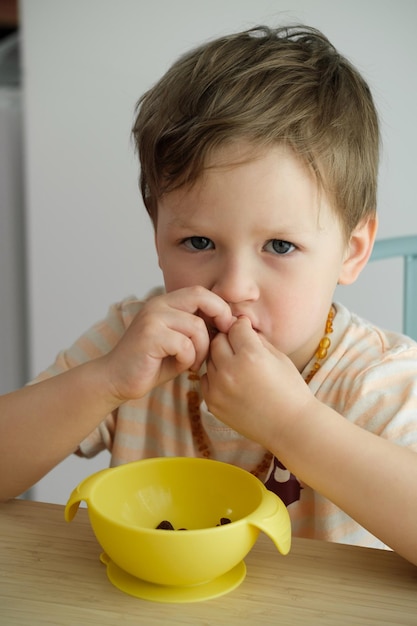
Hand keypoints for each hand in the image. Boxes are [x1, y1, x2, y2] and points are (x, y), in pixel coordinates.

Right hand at [103, 286, 235, 402]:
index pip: (200, 292)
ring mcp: (152, 318)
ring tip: (193, 362)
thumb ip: (198, 331)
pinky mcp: (150, 336)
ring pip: (196, 326)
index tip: (227, 328)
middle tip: (220, 340)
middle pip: (200, 296)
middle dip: (219, 316)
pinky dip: (188, 359)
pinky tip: (180, 366)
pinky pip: (185, 344)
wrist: (116, 380)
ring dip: (201, 349)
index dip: (219, 307)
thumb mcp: (180, 343)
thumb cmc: (151, 364)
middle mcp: (158, 305)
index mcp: (165, 303)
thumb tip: (230, 324)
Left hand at [201, 316, 312, 448]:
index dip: (242, 326)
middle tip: (239, 346)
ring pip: (209, 359)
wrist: (291, 427)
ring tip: (237, 366)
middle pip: (218, 340)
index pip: (235, 327)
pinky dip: (215, 377)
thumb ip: (256, 339)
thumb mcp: (279, 357)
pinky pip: (205, 379)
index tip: (246, 330)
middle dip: (228, 339)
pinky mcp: (212, 402)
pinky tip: (232, 382)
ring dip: (220, 358)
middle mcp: (230, 370)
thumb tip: (240, 325)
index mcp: (250, 355)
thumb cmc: (291, 389)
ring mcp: (218, 388)